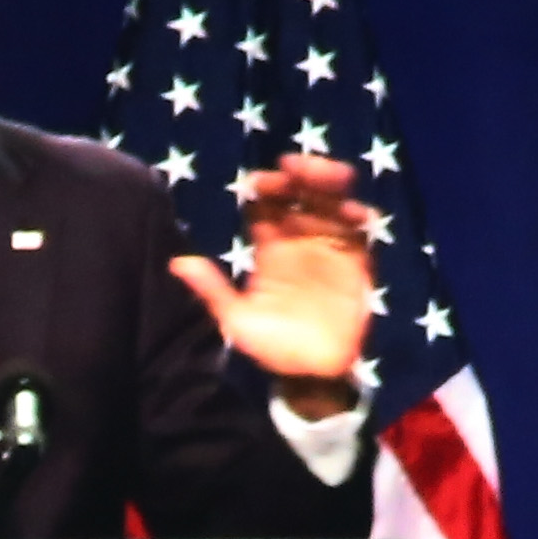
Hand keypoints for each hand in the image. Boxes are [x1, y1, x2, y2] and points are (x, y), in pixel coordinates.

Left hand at [170, 154, 376, 414]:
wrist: (312, 373)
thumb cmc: (271, 347)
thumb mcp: (236, 319)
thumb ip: (212, 289)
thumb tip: (176, 263)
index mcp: (270, 246)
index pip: (268, 204)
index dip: (266, 186)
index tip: (260, 182)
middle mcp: (300, 240)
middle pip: (303, 194)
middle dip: (302, 174)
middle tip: (296, 165)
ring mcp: (329, 248)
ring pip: (333, 203)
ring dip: (332, 185)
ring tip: (331, 175)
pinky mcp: (356, 262)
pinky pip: (360, 233)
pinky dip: (359, 218)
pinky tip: (352, 213)